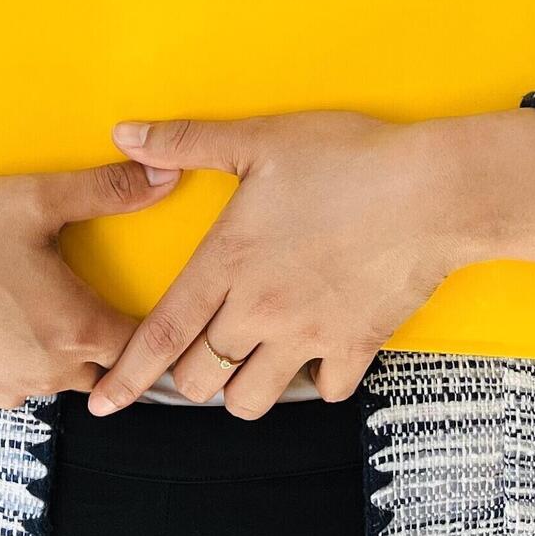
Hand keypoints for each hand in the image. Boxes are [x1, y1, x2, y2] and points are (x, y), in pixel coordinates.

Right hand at [0, 157, 183, 410]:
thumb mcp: (33, 199)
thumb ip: (106, 190)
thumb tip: (166, 175)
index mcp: (73, 328)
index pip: (143, 345)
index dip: (152, 323)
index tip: (147, 299)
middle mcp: (46, 372)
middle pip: (102, 368)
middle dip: (105, 337)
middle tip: (91, 292)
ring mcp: (4, 390)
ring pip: (56, 379)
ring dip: (59, 349)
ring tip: (37, 300)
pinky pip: (13, 384)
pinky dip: (16, 358)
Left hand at [86, 111, 476, 418]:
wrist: (433, 191)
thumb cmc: (347, 158)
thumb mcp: (259, 138)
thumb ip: (186, 140)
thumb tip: (123, 133)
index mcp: (228, 261)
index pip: (160, 333)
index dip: (126, 374)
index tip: (101, 402)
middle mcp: (261, 309)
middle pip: (199, 378)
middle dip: (188, 376)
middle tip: (198, 355)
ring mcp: (309, 334)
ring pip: (253, 398)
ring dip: (243, 386)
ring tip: (250, 357)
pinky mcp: (355, 346)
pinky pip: (323, 390)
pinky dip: (314, 380)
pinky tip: (315, 351)